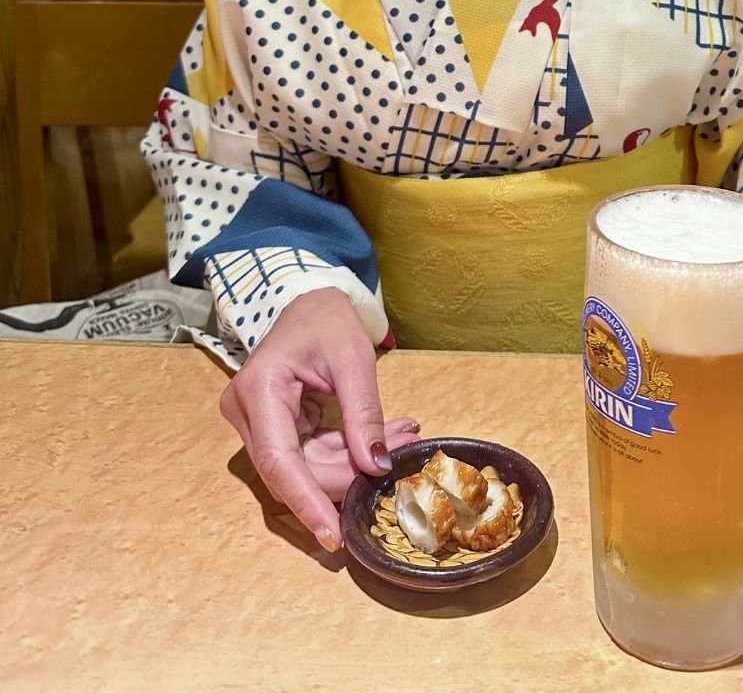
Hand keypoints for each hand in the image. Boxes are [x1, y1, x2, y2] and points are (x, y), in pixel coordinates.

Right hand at [219, 288, 419, 550]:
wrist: (308, 301)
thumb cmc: (326, 319)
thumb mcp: (354, 360)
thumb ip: (364, 414)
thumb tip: (376, 466)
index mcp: (259, 390)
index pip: (279, 461)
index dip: (307, 502)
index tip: (333, 535)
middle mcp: (247, 413)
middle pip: (294, 471)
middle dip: (347, 475)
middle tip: (398, 457)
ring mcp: (258, 422)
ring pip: (305, 468)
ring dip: (353, 463)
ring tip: (401, 440)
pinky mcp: (274, 428)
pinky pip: (310, 455)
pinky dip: (347, 452)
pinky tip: (386, 438)